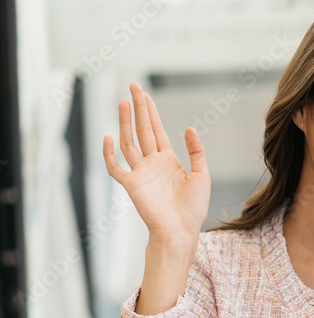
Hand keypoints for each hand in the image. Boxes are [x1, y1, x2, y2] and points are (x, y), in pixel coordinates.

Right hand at [102, 82, 210, 244]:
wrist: (181, 230)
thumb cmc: (193, 208)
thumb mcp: (201, 175)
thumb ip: (196, 152)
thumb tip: (189, 128)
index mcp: (169, 161)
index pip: (156, 131)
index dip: (151, 112)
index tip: (145, 94)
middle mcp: (152, 164)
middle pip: (142, 130)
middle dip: (138, 108)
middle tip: (133, 87)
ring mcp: (140, 173)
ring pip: (128, 142)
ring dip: (125, 122)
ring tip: (123, 102)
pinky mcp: (131, 184)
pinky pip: (115, 167)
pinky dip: (109, 153)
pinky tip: (108, 137)